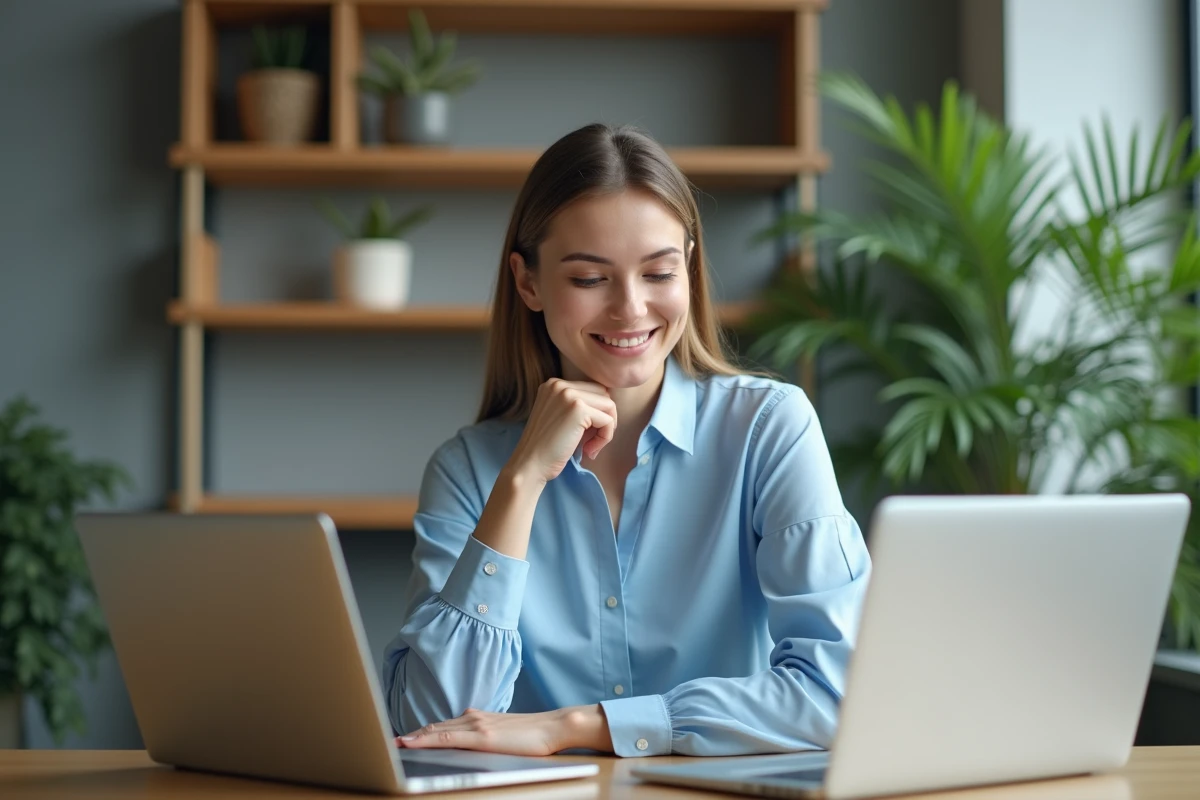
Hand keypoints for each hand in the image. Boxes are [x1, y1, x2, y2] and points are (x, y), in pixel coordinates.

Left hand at [396, 705, 611, 755]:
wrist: (554, 727)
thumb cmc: (534, 735)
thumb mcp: (504, 734)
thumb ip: (486, 736)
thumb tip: (471, 744)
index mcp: (478, 718)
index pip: (444, 727)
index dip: (422, 732)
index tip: (404, 738)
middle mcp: (473, 718)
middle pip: (436, 728)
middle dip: (412, 735)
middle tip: (391, 742)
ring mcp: (476, 726)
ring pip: (437, 731)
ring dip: (414, 736)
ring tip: (395, 742)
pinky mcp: (482, 736)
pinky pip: (446, 738)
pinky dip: (426, 739)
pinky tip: (413, 742)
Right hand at [506, 379, 616, 483]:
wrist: (530, 464)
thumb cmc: (547, 447)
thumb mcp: (560, 417)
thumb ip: (578, 406)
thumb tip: (610, 405)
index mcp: (554, 384)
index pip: (592, 390)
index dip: (596, 414)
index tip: (586, 435)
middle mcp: (560, 384)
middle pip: (603, 395)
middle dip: (604, 419)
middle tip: (591, 442)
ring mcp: (569, 394)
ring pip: (609, 406)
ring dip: (606, 430)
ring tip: (591, 447)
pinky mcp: (578, 409)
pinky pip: (608, 421)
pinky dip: (605, 438)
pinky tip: (589, 451)